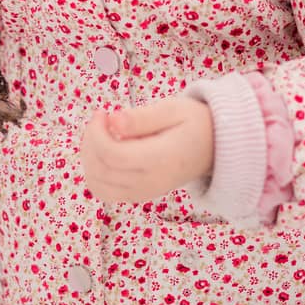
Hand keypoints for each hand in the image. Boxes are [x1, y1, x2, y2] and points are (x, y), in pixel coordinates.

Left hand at [79, 96, 213, 203]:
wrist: (215, 148)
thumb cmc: (194, 123)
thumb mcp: (173, 109)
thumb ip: (142, 117)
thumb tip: (113, 120)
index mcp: (162, 159)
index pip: (113, 155)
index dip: (97, 133)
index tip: (103, 113)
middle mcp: (152, 182)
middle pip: (101, 171)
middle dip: (90, 142)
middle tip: (101, 119)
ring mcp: (145, 192)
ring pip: (98, 185)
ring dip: (89, 159)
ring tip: (102, 135)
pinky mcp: (140, 195)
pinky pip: (106, 192)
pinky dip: (95, 172)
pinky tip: (105, 150)